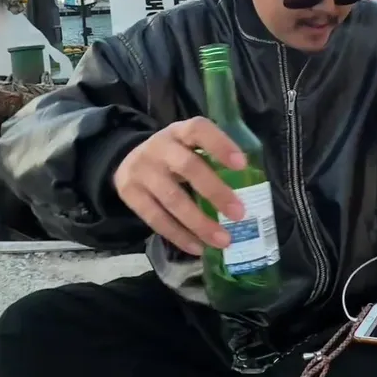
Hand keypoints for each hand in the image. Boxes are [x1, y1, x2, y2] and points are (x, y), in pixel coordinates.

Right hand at [113, 117, 246, 255]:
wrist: (126, 159)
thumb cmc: (173, 155)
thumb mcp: (188, 145)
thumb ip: (211, 159)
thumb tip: (249, 191)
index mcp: (179, 131)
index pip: (199, 129)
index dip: (220, 145)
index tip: (242, 165)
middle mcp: (159, 148)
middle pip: (187, 167)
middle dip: (215, 192)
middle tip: (239, 213)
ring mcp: (142, 171)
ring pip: (172, 199)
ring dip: (200, 223)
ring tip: (224, 240)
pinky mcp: (130, 194)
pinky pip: (156, 219)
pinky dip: (179, 236)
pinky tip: (199, 247)